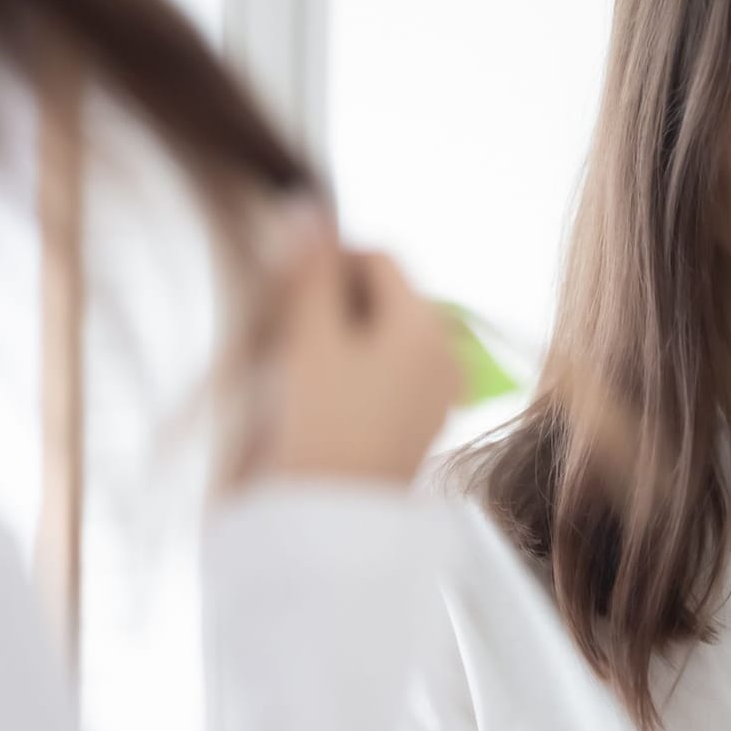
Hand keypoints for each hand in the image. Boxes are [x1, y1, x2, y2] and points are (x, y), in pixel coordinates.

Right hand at [252, 218, 461, 484]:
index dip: (329, 259)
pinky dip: (357, 367)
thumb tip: (308, 204)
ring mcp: (440, 391)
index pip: (379, 257)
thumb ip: (309, 271)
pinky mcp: (423, 422)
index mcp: (426, 325)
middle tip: (288, 333)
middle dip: (336, 299)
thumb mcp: (309, 342)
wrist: (330, 527)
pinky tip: (323, 396)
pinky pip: (391, 369)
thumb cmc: (319, 432)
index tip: (285, 290)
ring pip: (386, 332)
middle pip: (387, 294)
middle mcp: (446, 352)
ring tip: (301, 367)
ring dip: (343, 334)